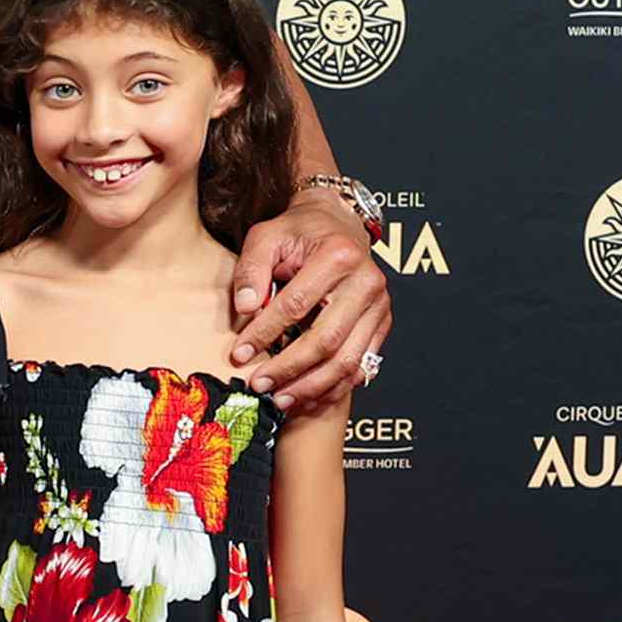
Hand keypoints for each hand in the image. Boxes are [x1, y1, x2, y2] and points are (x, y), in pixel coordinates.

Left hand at [228, 189, 391, 409]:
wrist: (338, 223)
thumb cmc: (299, 230)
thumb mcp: (266, 236)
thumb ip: (252, 269)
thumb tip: (246, 309)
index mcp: (338, 256)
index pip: (295, 305)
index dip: (264, 332)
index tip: (239, 353)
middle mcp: (366, 282)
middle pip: (326, 339)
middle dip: (289, 368)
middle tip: (259, 384)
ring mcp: (379, 305)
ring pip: (347, 360)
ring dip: (312, 386)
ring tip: (281, 398)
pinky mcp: (382, 323)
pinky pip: (361, 365)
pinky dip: (335, 386)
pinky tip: (308, 396)